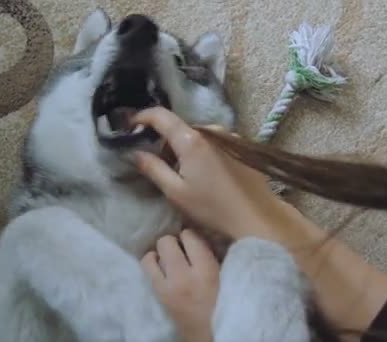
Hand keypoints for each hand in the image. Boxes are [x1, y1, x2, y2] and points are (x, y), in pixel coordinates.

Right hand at [133, 107, 284, 238]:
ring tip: (185, 174)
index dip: (142, 116)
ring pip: (197, 135)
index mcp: (192, 140)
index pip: (161, 116)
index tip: (130, 124)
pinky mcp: (241, 146)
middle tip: (159, 164)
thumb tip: (135, 152)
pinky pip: (213, 141)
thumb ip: (152, 168)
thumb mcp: (176, 192)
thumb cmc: (212, 207)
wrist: (257, 217)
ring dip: (185, 148)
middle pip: (179, 127)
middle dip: (165, 141)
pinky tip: (206, 174)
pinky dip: (202, 151)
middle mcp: (211, 130)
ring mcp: (229, 136)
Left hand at [141, 229, 218, 341]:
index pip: (189, 236)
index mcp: (207, 270)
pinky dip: (152, 264)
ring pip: (152, 255)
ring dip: (159, 254)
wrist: (209, 334)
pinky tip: (161, 268)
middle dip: (173, 242)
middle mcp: (184, 276)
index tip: (193, 242)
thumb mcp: (225, 276)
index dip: (190, 236)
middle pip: (166, 242)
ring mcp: (167, 287)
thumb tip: (197, 235)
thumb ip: (211, 255)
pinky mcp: (158, 295)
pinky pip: (147, 269)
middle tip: (181, 250)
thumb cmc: (222, 302)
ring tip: (169, 260)